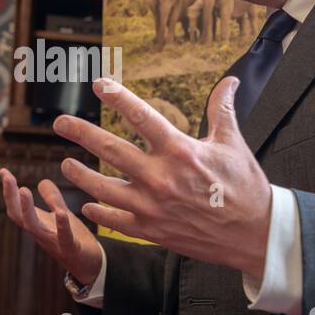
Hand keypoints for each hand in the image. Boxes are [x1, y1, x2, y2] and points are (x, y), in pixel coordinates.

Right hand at [0, 166, 103, 286]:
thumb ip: (53, 199)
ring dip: (27, 209)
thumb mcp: (61, 215)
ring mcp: (53, 242)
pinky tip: (59, 212)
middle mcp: (40, 233)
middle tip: (8, 178)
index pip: (16, 207)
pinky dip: (61, 225)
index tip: (3, 170)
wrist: (90, 265)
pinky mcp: (70, 249)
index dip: (8, 190)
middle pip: (18, 216)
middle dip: (11, 197)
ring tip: (23, 190)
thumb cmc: (73, 240)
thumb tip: (42, 181)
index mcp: (37, 224)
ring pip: (34, 227)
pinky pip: (63, 237)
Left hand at [52, 76, 272, 279]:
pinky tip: (87, 203)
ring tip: (67, 164)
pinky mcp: (151, 231)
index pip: (141, 116)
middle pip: (110, 150)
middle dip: (81, 133)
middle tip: (60, 122)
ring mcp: (152, 207)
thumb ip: (222, 110)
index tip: (97, 84)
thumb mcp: (233, 144)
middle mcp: (160, 177)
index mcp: (180, 151)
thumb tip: (230, 80)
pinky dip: (98, 212)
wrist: (253, 235)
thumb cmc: (244, 186)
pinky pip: (114, 221)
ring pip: (103, 188)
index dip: (117, 96)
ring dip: (81, 175)